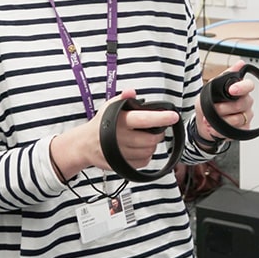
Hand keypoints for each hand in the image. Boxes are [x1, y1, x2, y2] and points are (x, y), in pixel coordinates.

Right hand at [50, 89, 179, 178]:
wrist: (84, 145)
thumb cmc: (101, 124)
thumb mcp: (109, 107)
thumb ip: (123, 98)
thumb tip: (131, 91)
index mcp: (120, 122)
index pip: (144, 120)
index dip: (161, 118)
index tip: (174, 116)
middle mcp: (120, 138)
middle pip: (150, 140)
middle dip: (158, 134)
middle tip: (156, 129)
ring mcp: (120, 154)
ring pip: (148, 152)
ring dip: (151, 145)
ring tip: (144, 138)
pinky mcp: (121, 166)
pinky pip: (142, 163)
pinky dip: (145, 156)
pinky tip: (139, 149)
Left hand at [194, 60, 254, 141]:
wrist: (202, 125)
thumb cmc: (208, 105)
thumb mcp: (211, 88)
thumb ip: (224, 76)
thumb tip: (240, 63)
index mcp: (239, 90)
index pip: (249, 85)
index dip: (241, 87)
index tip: (231, 90)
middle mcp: (246, 102)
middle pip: (241, 104)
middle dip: (222, 108)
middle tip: (212, 109)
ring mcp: (246, 116)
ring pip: (238, 118)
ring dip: (220, 120)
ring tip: (209, 120)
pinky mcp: (244, 129)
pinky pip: (236, 130)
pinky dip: (221, 130)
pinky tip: (214, 127)